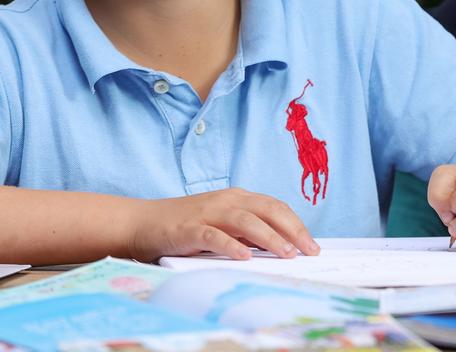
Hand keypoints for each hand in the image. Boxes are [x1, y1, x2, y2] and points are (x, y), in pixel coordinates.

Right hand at [129, 188, 319, 260]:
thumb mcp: (222, 225)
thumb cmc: (185, 226)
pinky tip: (244, 256)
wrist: (142, 222)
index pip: (276, 207)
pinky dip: (230, 245)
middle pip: (268, 209)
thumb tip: (281, 247)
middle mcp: (226, 201)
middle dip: (292, 229)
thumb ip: (247, 232)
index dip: (296, 225)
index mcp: (238, 198)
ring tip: (286, 253)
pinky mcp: (189, 229)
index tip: (312, 245)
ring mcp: (208, 213)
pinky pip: (213, 236)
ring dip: (269, 236)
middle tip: (308, 250)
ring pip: (245, 220)